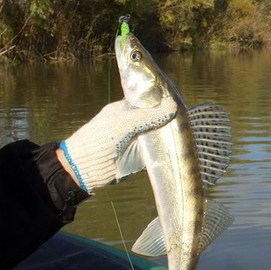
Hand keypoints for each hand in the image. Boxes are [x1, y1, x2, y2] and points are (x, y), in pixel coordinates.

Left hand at [58, 98, 175, 192]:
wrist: (85, 168)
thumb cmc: (99, 138)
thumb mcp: (125, 122)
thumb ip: (148, 115)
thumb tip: (172, 106)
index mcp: (124, 110)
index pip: (146, 102)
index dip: (160, 102)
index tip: (177, 102)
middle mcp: (130, 124)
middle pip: (154, 119)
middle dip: (167, 119)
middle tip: (185, 118)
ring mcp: (135, 141)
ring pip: (156, 136)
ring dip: (168, 136)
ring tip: (185, 132)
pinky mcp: (138, 157)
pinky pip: (155, 152)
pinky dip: (164, 151)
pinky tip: (177, 147)